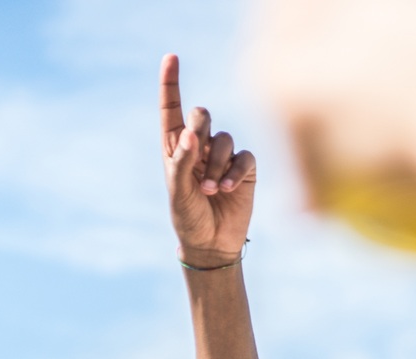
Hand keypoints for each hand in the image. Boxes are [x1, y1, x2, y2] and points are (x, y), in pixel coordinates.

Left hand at [161, 54, 255, 266]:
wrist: (211, 243)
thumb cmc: (188, 217)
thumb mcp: (178, 192)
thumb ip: (183, 161)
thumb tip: (191, 134)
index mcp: (176, 147)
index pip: (172, 109)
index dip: (171, 83)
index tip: (170, 58)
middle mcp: (200, 146)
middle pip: (202, 115)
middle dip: (200, 129)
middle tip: (196, 151)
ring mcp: (224, 156)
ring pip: (224, 139)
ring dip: (216, 164)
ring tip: (210, 189)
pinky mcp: (245, 168)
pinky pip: (243, 157)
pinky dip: (234, 171)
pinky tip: (227, 189)